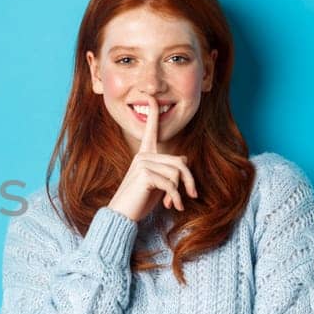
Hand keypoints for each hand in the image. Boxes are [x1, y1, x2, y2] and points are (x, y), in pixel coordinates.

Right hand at [107, 99, 198, 221]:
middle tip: (191, 195)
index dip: (152, 112)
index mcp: (145, 154)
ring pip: (177, 173)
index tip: (150, 97)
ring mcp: (142, 163)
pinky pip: (171, 183)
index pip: (150, 130)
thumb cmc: (140, 200)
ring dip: (180, 192)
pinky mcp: (145, 174)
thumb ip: (169, 170)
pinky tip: (172, 206)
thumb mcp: (158, 183)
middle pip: (179, 162)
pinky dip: (175, 197)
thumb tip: (183, 161)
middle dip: (189, 180)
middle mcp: (143, 155)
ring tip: (174, 203)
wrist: (122, 216)